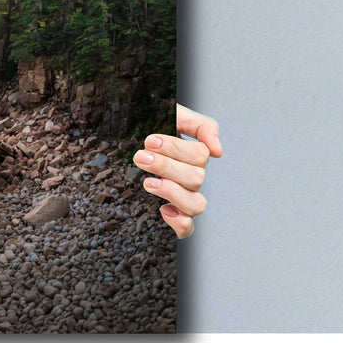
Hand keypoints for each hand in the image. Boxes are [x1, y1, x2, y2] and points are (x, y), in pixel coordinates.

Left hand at [135, 104, 221, 238]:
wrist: (124, 135)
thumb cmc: (149, 124)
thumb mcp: (174, 114)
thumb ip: (201, 125)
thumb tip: (218, 151)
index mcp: (193, 155)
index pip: (200, 156)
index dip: (175, 148)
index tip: (149, 141)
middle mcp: (191, 177)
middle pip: (196, 178)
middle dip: (165, 166)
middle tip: (140, 157)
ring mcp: (183, 196)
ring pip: (196, 205)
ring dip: (172, 192)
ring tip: (148, 182)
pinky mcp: (172, 214)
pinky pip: (187, 228)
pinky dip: (179, 222)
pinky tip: (163, 210)